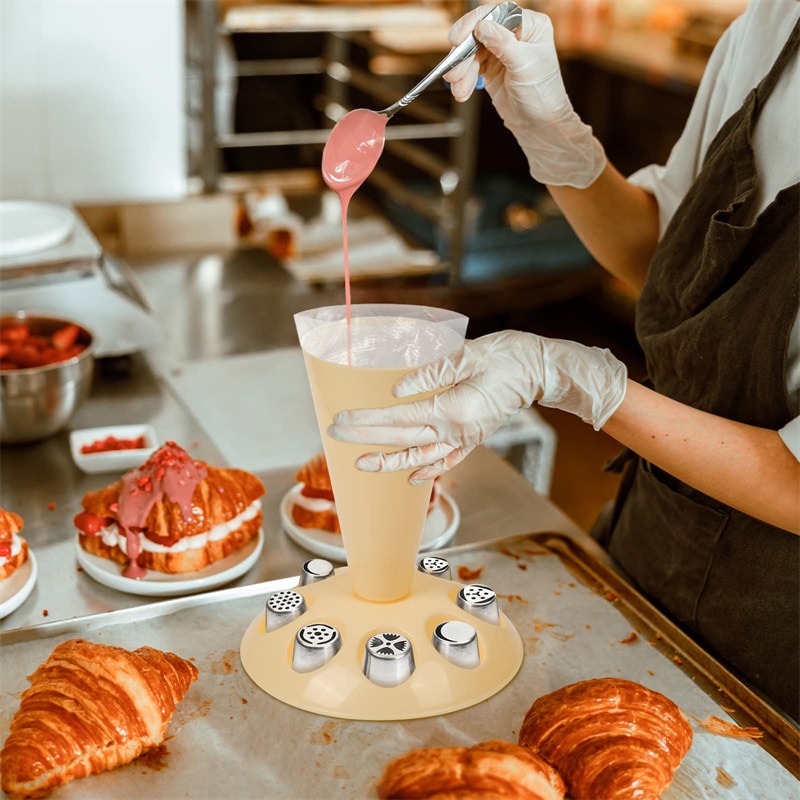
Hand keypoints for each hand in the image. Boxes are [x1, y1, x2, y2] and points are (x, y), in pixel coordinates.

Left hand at [328, 331, 626, 482]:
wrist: (542, 370)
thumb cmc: (509, 357)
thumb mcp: (468, 355)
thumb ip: (431, 373)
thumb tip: (398, 389)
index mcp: (452, 408)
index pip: (399, 417)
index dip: (368, 421)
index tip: (343, 420)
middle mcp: (456, 429)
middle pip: (402, 438)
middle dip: (367, 438)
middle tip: (337, 435)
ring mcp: (466, 437)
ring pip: (421, 456)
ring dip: (390, 462)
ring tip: (363, 464)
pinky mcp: (474, 437)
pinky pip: (447, 460)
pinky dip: (428, 470)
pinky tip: (411, 476)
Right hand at [444, 7, 605, 187]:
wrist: (539, 125)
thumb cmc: (541, 95)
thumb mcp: (523, 64)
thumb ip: (502, 43)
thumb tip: (481, 25)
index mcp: (531, 25)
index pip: (498, 14)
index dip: (474, 23)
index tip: (458, 38)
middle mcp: (515, 34)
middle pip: (480, 32)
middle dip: (464, 54)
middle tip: (453, 71)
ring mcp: (501, 50)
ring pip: (472, 51)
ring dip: (461, 70)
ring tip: (458, 89)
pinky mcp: (490, 67)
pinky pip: (470, 67)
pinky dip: (464, 79)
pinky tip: (462, 92)